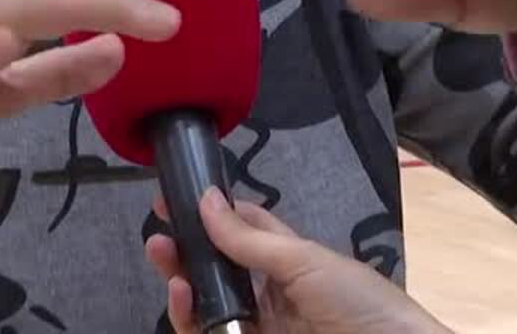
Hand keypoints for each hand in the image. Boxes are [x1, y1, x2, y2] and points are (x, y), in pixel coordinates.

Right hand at [145, 189, 449, 333]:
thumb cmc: (359, 302)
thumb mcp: (305, 261)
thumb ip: (249, 238)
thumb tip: (204, 199)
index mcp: (291, 260)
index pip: (243, 229)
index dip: (210, 212)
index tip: (174, 196)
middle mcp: (271, 292)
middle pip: (217, 268)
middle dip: (185, 250)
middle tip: (157, 234)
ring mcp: (260, 325)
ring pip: (207, 304)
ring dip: (180, 281)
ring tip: (165, 259)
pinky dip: (190, 317)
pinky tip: (182, 295)